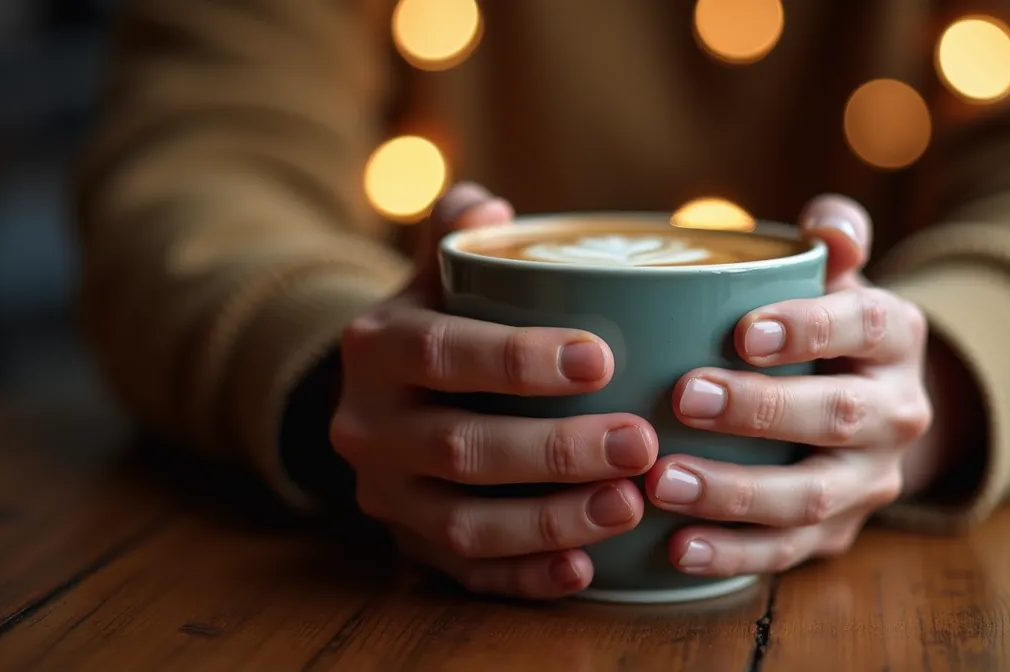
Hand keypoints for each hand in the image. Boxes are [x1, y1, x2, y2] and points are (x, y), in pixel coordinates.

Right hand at [329, 183, 656, 598]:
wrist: (376, 401)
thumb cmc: (436, 329)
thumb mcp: (434, 277)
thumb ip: (459, 235)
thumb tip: (490, 205)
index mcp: (376, 349)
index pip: (442, 353)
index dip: (517, 360)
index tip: (601, 359)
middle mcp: (368, 428)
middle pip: (462, 447)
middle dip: (556, 449)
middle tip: (641, 441)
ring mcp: (387, 498)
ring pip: (465, 523)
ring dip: (551, 520)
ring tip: (629, 504)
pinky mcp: (410, 547)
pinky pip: (467, 575)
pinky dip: (526, 578)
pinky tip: (585, 570)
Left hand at [645, 194, 943, 576]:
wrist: (871, 408)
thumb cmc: (826, 328)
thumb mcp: (836, 277)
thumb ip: (833, 240)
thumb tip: (826, 224)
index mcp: (895, 336)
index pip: (865, 326)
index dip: (808, 329)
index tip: (742, 331)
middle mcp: (897, 412)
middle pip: (839, 416)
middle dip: (761, 411)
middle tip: (684, 398)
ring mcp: (870, 481)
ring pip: (813, 496)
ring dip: (737, 493)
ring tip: (665, 482)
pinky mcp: (838, 533)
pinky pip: (789, 551)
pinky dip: (734, 554)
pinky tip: (677, 548)